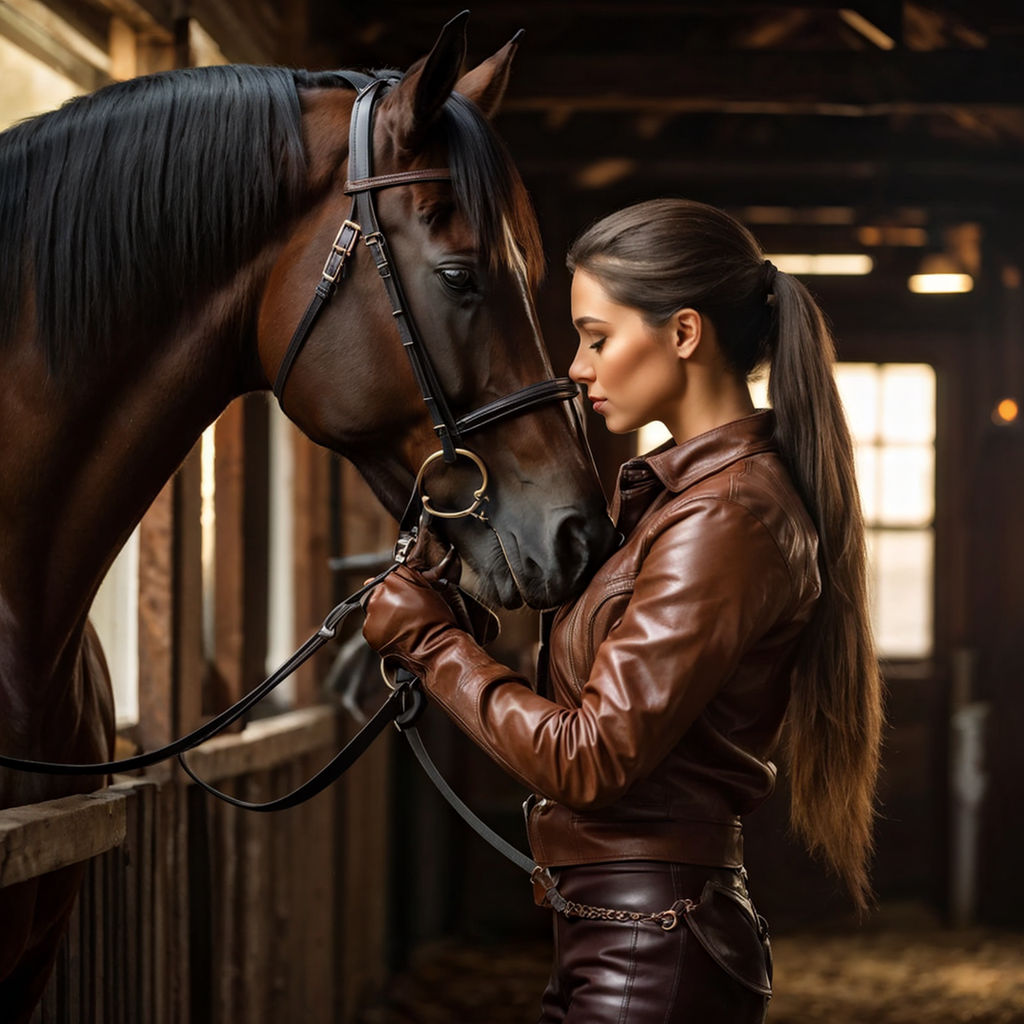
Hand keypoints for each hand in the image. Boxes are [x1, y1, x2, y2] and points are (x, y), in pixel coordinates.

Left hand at [361, 530, 498, 670]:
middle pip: (377, 597)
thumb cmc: (435, 620)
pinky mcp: (370, 632)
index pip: (384, 582)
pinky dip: (383, 632)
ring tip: (404, 625)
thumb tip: (381, 576)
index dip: (395, 592)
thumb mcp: (426, 589)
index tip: (403, 601)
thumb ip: (403, 577)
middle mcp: (377, 596)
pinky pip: (373, 629)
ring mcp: (372, 615)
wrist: (436, 646)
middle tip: (407, 614)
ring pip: (375, 613)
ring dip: (385, 618)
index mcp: (390, 582)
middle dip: (388, 604)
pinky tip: (399, 633)